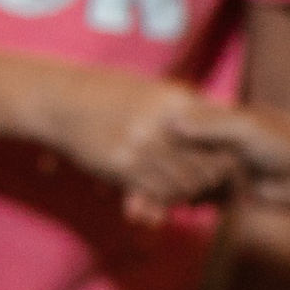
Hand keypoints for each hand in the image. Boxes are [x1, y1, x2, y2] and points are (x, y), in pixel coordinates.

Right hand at [28, 66, 236, 216]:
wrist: (62, 101)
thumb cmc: (107, 92)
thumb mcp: (151, 90)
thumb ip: (183, 103)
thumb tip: (218, 111)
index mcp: (175, 101)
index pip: (218, 134)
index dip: (226, 154)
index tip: (225, 164)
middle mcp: (162, 124)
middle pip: (205, 162)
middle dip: (212, 180)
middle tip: (212, 189)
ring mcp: (141, 146)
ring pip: (182, 182)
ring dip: (188, 193)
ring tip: (190, 196)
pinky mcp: (121, 165)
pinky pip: (155, 191)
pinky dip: (165, 199)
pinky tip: (163, 198)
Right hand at [142, 97, 289, 258]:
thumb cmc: (283, 144)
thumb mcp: (246, 128)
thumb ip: (210, 125)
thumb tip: (171, 123)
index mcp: (211, 117)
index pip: (171, 131)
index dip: (148, 145)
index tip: (127, 157)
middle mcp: (207, 141)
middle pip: (165, 161)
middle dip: (145, 181)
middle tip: (129, 202)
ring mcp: (211, 167)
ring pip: (172, 182)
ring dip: (154, 199)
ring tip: (139, 216)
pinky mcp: (219, 191)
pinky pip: (188, 199)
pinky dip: (172, 209)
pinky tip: (155, 219)